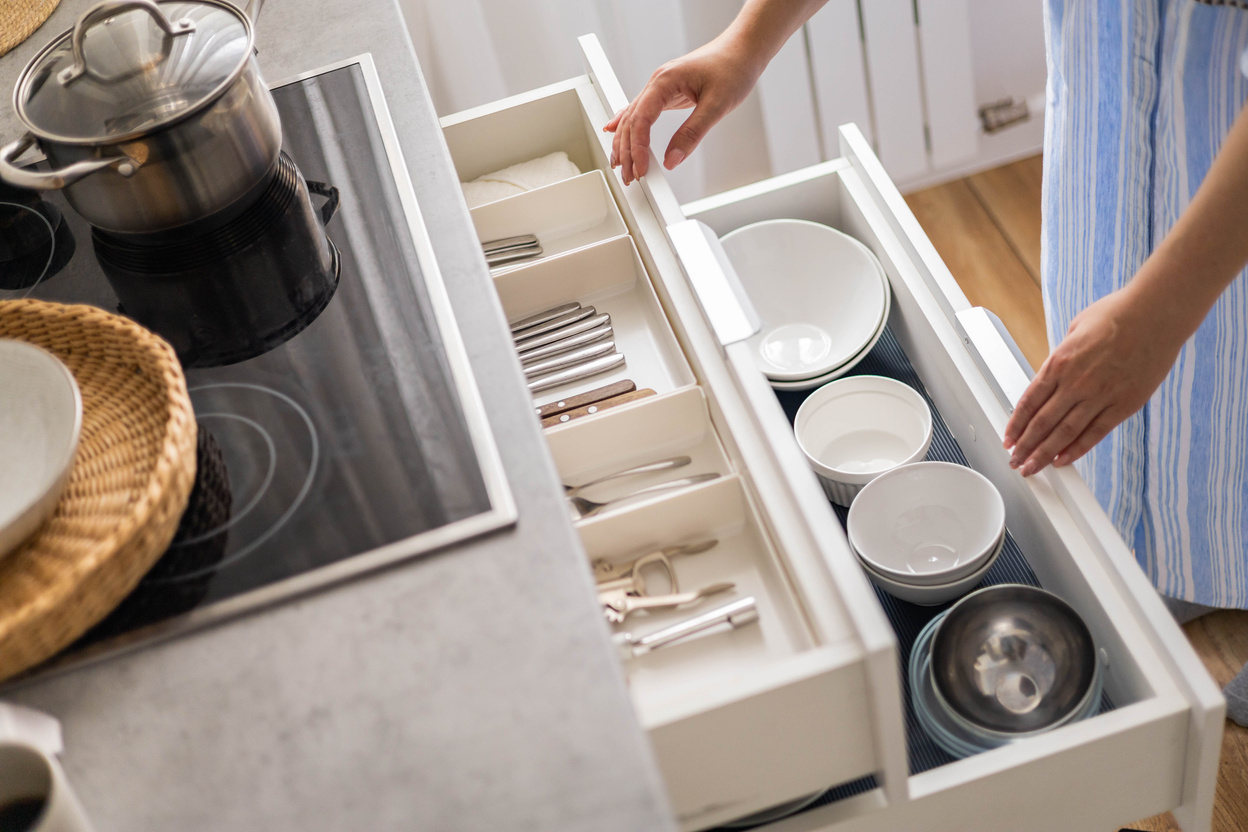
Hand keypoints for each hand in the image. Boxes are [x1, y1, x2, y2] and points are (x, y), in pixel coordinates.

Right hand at [604, 37, 762, 184]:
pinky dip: (628, 125)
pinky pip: (641, 111)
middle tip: (629, 176)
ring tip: (622, 166)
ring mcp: (660, 87)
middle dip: (626, 150)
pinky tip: (615, 132)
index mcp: (665, 81)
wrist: (743, 49)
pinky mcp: (666, 92)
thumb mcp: (717, 105)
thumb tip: (672, 159)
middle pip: (631, 121)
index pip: (641, 119)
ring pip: (632, 117)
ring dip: (625, 142)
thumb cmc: (733, 68)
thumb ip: (692, 134)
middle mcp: (657, 82)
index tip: (641, 168)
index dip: (637, 147)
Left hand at [1003, 285, 1187, 476]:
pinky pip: (1095, 433)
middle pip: (1042, 423)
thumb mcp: (1075, 329)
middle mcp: (1075, 383)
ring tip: (1031, 468)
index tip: (1008, 438)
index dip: (1016, 424)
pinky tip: (1063, 461)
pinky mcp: (1124, 404)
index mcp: (1059, 363)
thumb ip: (1063, 355)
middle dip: (1025, 446)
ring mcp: (1100, 396)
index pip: (1029, 401)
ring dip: (1044, 454)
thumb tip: (1053, 371)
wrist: (1156, 313)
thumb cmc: (1117, 314)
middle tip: (1015, 461)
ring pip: (1065, 433)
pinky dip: (1077, 449)